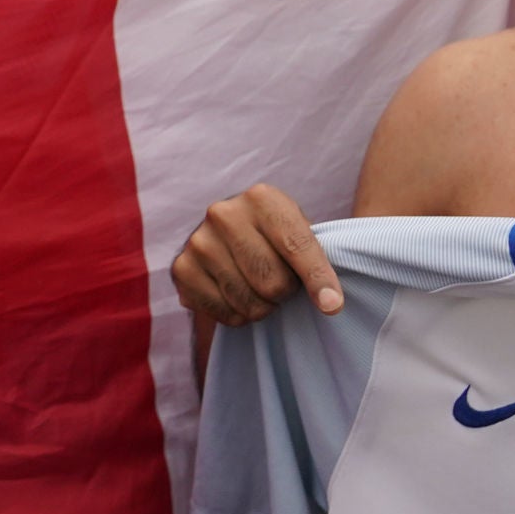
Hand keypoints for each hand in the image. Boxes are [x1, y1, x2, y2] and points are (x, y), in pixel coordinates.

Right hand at [171, 183, 343, 324]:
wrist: (230, 235)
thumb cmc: (276, 238)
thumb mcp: (299, 233)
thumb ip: (318, 264)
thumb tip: (330, 304)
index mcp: (260, 198)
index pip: (296, 246)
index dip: (318, 279)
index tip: (333, 306)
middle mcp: (223, 213)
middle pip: (272, 282)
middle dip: (285, 293)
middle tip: (283, 284)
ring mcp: (198, 241)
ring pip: (248, 302)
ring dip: (262, 307)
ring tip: (260, 290)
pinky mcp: (181, 268)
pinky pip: (223, 312)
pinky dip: (238, 316)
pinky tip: (238, 298)